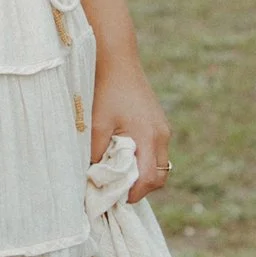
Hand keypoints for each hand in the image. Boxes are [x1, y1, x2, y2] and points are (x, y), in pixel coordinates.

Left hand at [91, 56, 170, 200]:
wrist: (116, 59)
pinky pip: (154, 149)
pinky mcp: (157, 121)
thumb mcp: (96, 125)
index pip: (150, 180)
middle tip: (115, 188)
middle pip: (159, 176)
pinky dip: (142, 158)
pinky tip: (120, 151)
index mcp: (150, 137)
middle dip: (140, 187)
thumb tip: (93, 180)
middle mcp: (162, 135)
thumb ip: (95, 155)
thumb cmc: (105, 91)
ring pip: (158, 163)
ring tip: (116, 169)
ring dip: (140, 172)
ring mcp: (162, 127)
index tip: (114, 198)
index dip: (133, 194)